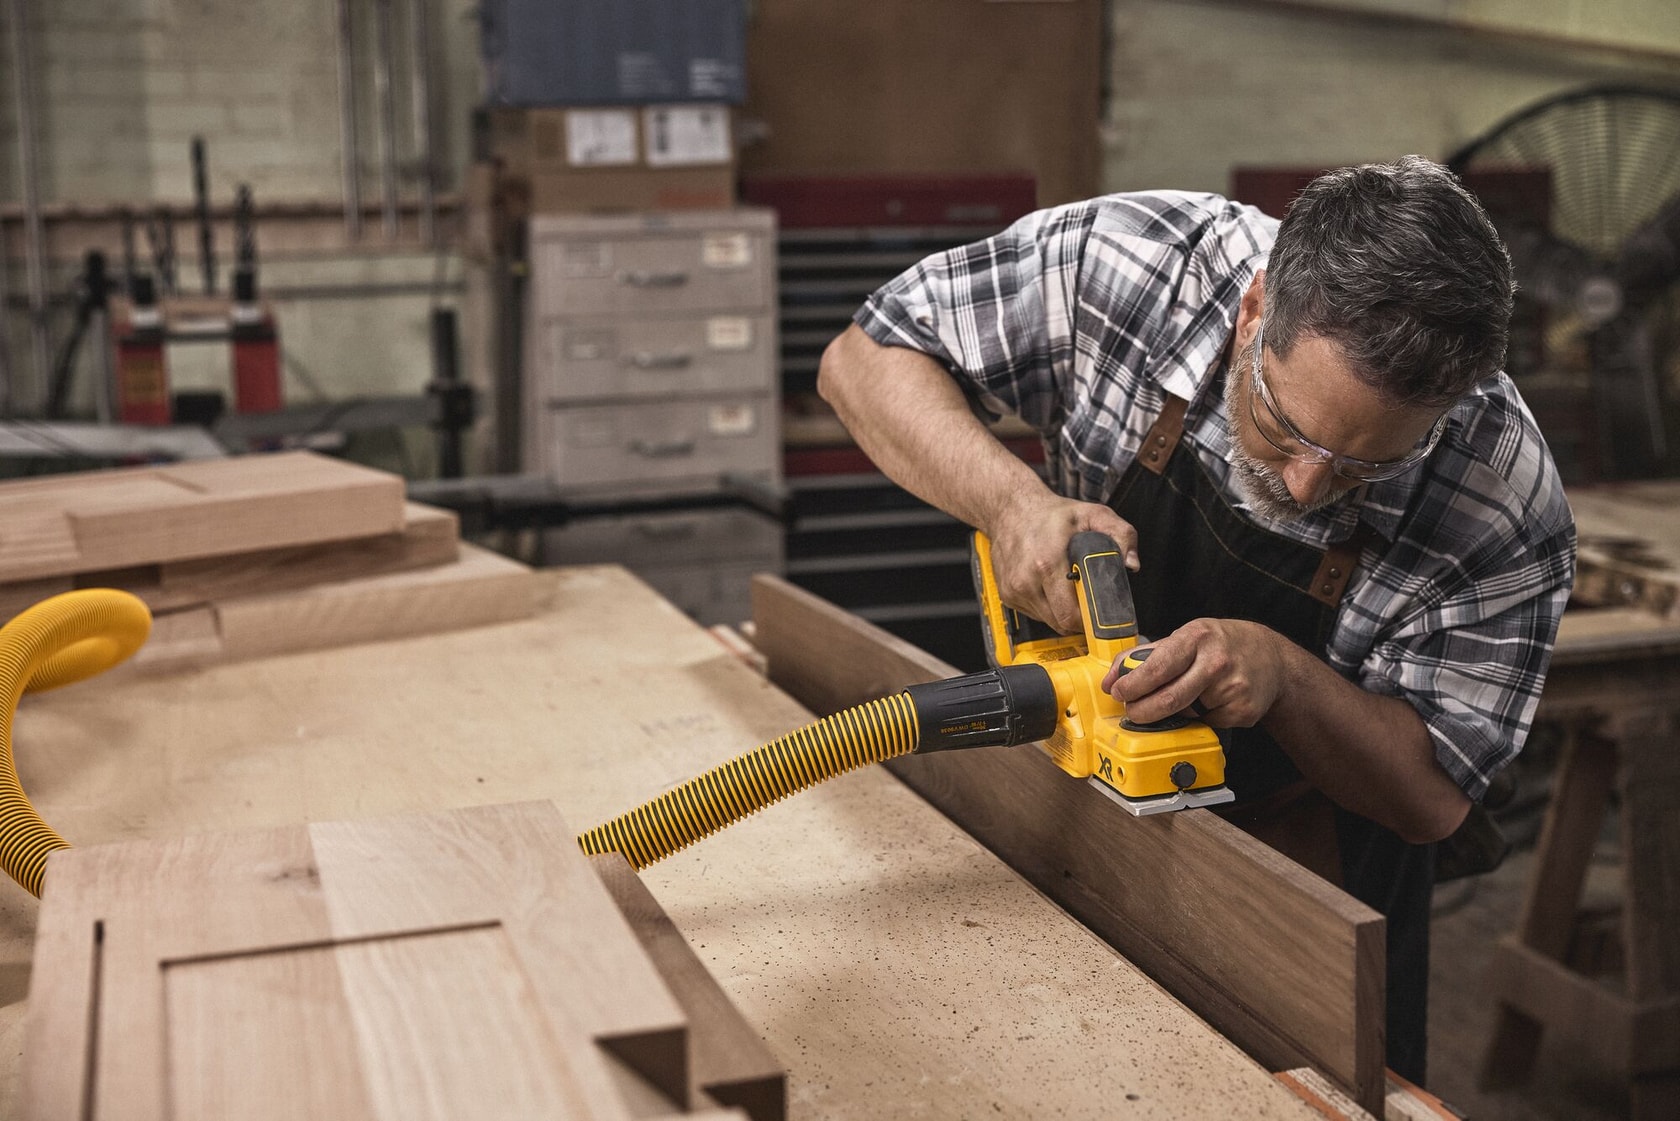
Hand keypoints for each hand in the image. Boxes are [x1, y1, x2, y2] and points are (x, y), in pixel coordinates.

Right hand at [985, 494, 1139, 634]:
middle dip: (1080, 618)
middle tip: (1089, 600)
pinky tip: (1050, 585)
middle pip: (1061, 623)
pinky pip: (1035, 614)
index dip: (1090, 619)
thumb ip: (1121, 534)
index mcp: (1046, 563)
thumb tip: (1130, 563)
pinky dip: (1047, 606)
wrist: (1010, 509)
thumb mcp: (1093, 514)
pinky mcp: (1007, 595)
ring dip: (1062, 611)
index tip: (1101, 615)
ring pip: (1048, 621)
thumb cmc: (1051, 514)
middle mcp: (1025, 580)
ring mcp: (1013, 590)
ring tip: (1068, 587)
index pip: (1070, 615)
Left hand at [1101, 618, 1285, 726]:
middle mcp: (1216, 662)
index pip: (1158, 667)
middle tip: (1133, 711)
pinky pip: (1205, 723)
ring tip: (1182, 695)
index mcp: (1197, 638)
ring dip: (1172, 713)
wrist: (1272, 658)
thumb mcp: (1186, 637)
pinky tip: (1210, 700)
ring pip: (1185, 714)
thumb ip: (1146, 656)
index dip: (1133, 685)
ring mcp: (1232, 689)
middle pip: (1169, 699)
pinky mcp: (1242, 712)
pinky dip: (1198, 717)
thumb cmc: (1221, 644)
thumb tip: (1111, 679)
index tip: (1118, 693)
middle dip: (1142, 710)